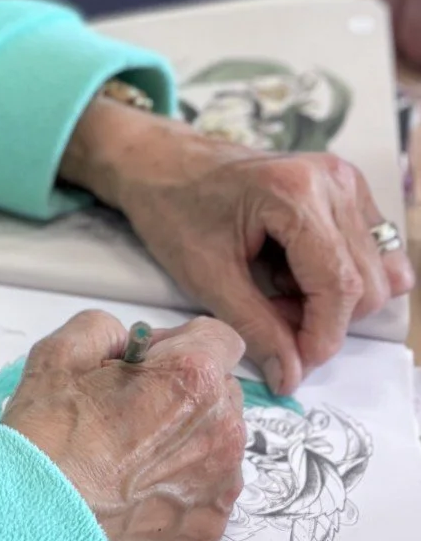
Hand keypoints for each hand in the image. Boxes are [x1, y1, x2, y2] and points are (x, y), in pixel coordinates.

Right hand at [2, 310, 246, 540]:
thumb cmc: (47, 442)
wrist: (37, 527)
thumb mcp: (59, 354)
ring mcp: (221, 482)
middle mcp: (223, 429)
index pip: (220, 337)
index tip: (144, 364)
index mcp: (194, 378)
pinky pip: (208, 486)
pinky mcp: (211, 524)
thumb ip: (105, 327)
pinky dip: (181, 481)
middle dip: (184, 390)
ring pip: (217, 439)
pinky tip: (137, 488)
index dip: (178, 344)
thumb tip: (127, 342)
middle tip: (128, 409)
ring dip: (186, 436)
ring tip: (130, 454)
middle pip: (221, 389)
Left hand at [59, 98, 411, 396]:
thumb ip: (255, 328)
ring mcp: (346, 181)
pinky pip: (370, 253)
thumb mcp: (206, 276)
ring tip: (277, 294)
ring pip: (376, 272)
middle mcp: (334, 181)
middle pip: (367, 282)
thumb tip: (292, 376)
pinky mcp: (349, 189)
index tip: (296, 364)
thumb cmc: (173, 209)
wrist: (163, 164)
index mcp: (296, 193)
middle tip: (270, 320)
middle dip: (324, 319)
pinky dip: (338, 278)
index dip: (323, 335)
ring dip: (331, 301)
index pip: (341, 285)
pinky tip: (294, 274)